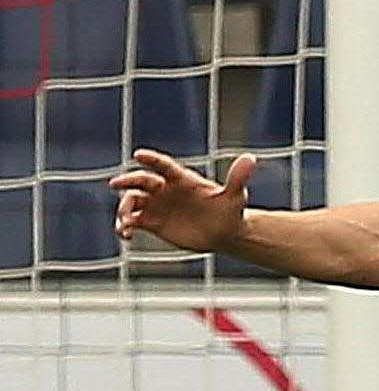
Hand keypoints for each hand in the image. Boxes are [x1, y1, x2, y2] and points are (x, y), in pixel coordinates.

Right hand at [112, 149, 253, 252]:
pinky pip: (132, 221)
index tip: (139, 155)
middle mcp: (165, 189)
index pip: (164, 166)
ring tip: (126, 223)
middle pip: (141, 181)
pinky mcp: (151, 222)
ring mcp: (156, 205)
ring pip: (132, 202)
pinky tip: (125, 235)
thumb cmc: (230, 210)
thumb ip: (237, 178)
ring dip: (124, 210)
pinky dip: (125, 226)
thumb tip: (250, 158)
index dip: (152, 160)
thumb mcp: (235, 196)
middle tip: (116, 184)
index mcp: (182, 179)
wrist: (223, 232)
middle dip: (128, 181)